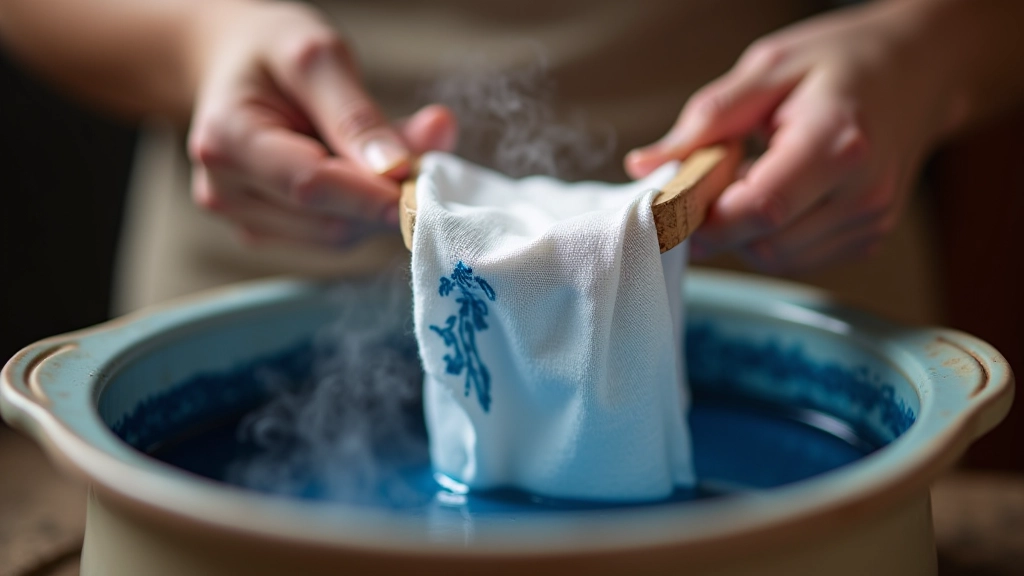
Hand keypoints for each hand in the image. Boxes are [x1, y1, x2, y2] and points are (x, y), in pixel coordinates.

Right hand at [186, 2, 455, 247]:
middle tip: (424, 157)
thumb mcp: (316, 56)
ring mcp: (243, 219)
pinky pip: (331, 239)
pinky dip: (361, 212)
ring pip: (336, 238)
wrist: (235, 64)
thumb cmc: (273, 52)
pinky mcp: (268, 233)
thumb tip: (401, 166)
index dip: (372, 192)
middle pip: (327, 222)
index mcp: (226, 139)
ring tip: (384, 154)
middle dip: (382, 196)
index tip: (423, 179)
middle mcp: (225, 191)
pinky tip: (360, 173)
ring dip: (375, 205)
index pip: (309, 185)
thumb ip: (358, 114)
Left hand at [626, 1, 959, 272]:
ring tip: (748, 179)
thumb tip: (645, 165)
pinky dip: (770, 237)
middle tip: (709, 181)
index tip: (672, 202)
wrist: (919, 68)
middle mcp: (863, 191)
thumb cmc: (843, 60)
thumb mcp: (768, 67)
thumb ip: (706, 120)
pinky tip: (776, 194)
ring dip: (743, 233)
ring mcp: (871, 220)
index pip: (759, 208)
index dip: (705, 218)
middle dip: (719, 224)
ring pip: (776, 258)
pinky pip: (798, 258)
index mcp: (838, 142)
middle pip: (764, 243)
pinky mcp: (869, 237)